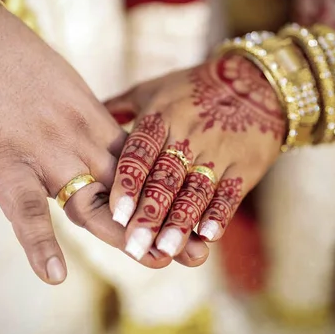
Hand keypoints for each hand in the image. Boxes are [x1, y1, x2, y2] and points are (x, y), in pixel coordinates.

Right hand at [0, 4, 208, 284]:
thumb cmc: (15, 65)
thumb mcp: (65, 88)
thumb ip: (85, 120)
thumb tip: (101, 141)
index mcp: (93, 122)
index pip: (141, 166)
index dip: (167, 195)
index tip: (195, 219)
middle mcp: (78, 141)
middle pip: (128, 190)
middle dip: (161, 222)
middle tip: (195, 252)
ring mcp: (45, 155)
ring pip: (90, 204)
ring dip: (124, 235)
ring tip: (157, 261)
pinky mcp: (6, 167)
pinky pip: (26, 209)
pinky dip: (40, 242)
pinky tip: (54, 274)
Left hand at [105, 55, 285, 259]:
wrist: (254, 83)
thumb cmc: (192, 90)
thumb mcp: (154, 89)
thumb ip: (119, 106)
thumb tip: (80, 119)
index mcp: (162, 116)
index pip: (141, 151)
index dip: (128, 182)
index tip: (116, 213)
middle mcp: (189, 134)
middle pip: (166, 178)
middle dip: (150, 214)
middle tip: (134, 247)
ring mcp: (219, 151)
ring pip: (196, 190)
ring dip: (181, 222)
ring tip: (166, 250)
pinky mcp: (245, 166)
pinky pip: (230, 192)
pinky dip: (220, 214)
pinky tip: (208, 236)